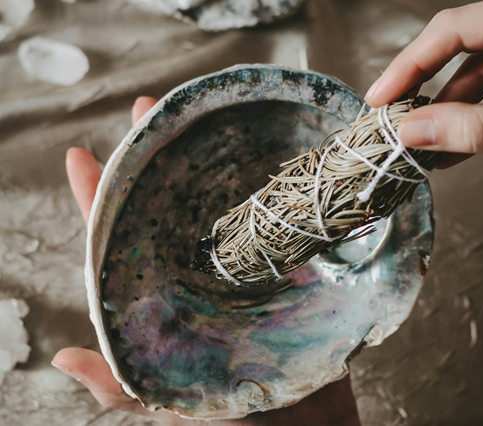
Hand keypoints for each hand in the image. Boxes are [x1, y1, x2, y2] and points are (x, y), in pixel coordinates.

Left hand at [53, 97, 360, 425]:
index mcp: (163, 297)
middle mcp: (197, 274)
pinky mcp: (278, 266)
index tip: (81, 155)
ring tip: (194, 119)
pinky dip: (261, 189)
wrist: (305, 424)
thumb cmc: (233, 415)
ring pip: (214, 203)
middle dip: (155, 159)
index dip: (97, 198)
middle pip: (168, 206)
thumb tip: (65, 356)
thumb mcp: (168, 400)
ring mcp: (239, 267)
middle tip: (147, 112)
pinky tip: (259, 158)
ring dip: (205, 160)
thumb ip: (122, 385)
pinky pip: (265, 222)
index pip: (119, 240)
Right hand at [364, 0, 482, 167]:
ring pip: (477, 77)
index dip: (410, 63)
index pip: (455, 29)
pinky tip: (448, 149)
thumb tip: (412, 132)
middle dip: (421, 88)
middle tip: (389, 116)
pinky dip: (472, 122)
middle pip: (460, 49)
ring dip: (444, 113)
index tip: (380, 98)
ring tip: (417, 144)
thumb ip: (478, 128)